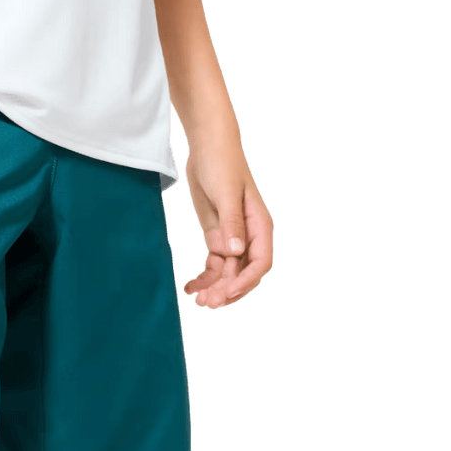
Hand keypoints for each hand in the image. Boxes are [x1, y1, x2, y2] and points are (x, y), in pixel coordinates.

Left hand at [181, 142, 273, 310]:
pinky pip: (214, 265)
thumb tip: (236, 252)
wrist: (207, 146)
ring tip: (197, 299)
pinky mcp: (217, 237)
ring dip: (214, 288)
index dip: (246, 282)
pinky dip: (204, 278)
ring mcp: (232, 238)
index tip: (227, 293)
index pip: (260, 262)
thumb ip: (232, 223)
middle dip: (227, 290)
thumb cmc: (223, 163)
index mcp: (259, 226)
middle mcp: (248, 236)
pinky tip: (190, 287)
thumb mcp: (227, 193)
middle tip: (207, 303)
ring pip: (227, 273)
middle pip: (243, 273)